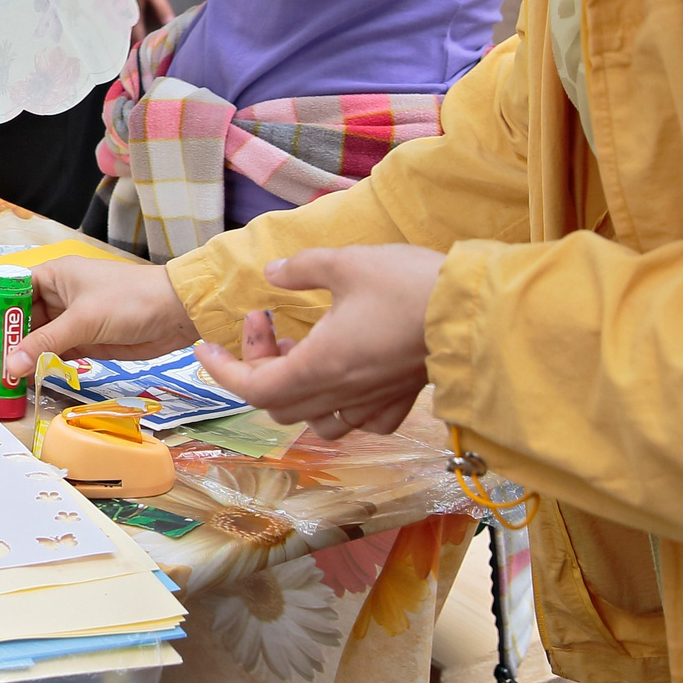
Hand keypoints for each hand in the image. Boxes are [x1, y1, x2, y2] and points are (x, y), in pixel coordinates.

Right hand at [0, 254, 199, 381]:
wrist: (178, 312)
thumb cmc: (129, 300)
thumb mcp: (83, 319)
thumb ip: (45, 343)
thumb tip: (11, 366)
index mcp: (51, 276)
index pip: (7, 293)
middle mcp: (56, 296)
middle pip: (17, 321)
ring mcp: (70, 320)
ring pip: (34, 340)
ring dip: (17, 359)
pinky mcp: (85, 341)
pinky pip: (54, 354)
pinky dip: (40, 367)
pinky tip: (25, 382)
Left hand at [190, 245, 444, 437]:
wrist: (476, 309)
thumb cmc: (408, 284)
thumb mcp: (343, 262)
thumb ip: (300, 269)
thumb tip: (272, 274)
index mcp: (319, 365)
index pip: (252, 387)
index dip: (221, 369)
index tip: (205, 346)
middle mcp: (343, 393)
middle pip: (278, 403)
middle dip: (258, 364)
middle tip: (268, 321)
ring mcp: (375, 401)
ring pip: (317, 420)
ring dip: (295, 388)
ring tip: (300, 346)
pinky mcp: (403, 399)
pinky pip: (362, 420)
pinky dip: (341, 405)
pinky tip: (345, 374)